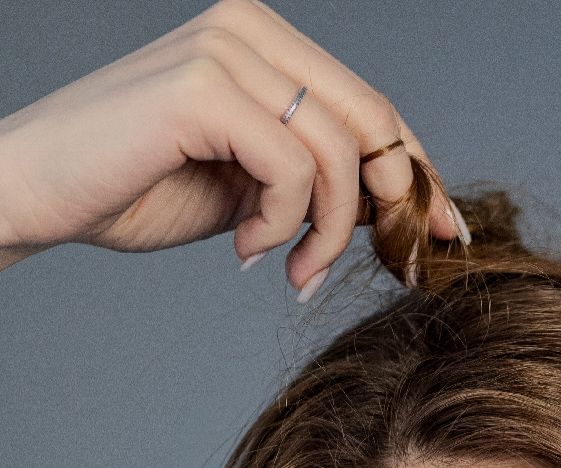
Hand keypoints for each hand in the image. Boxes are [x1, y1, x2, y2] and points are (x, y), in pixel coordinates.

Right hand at [0, 0, 461, 291]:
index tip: (444, 232)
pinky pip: (292, 169)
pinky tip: (247, 249)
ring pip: (339, 151)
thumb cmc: (135, 188)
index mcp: (264, 42)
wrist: (41, 192)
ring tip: (293, 270)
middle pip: (372, 119)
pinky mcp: (203, 89)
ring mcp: (225, 50)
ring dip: (329, 233)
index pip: (372, 104)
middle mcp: (248, 28)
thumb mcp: (251, 187)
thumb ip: (315, 179)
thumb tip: (395, 206)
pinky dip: (283, 225)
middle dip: (397, 204)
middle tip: (394, 266)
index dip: (418, 171)